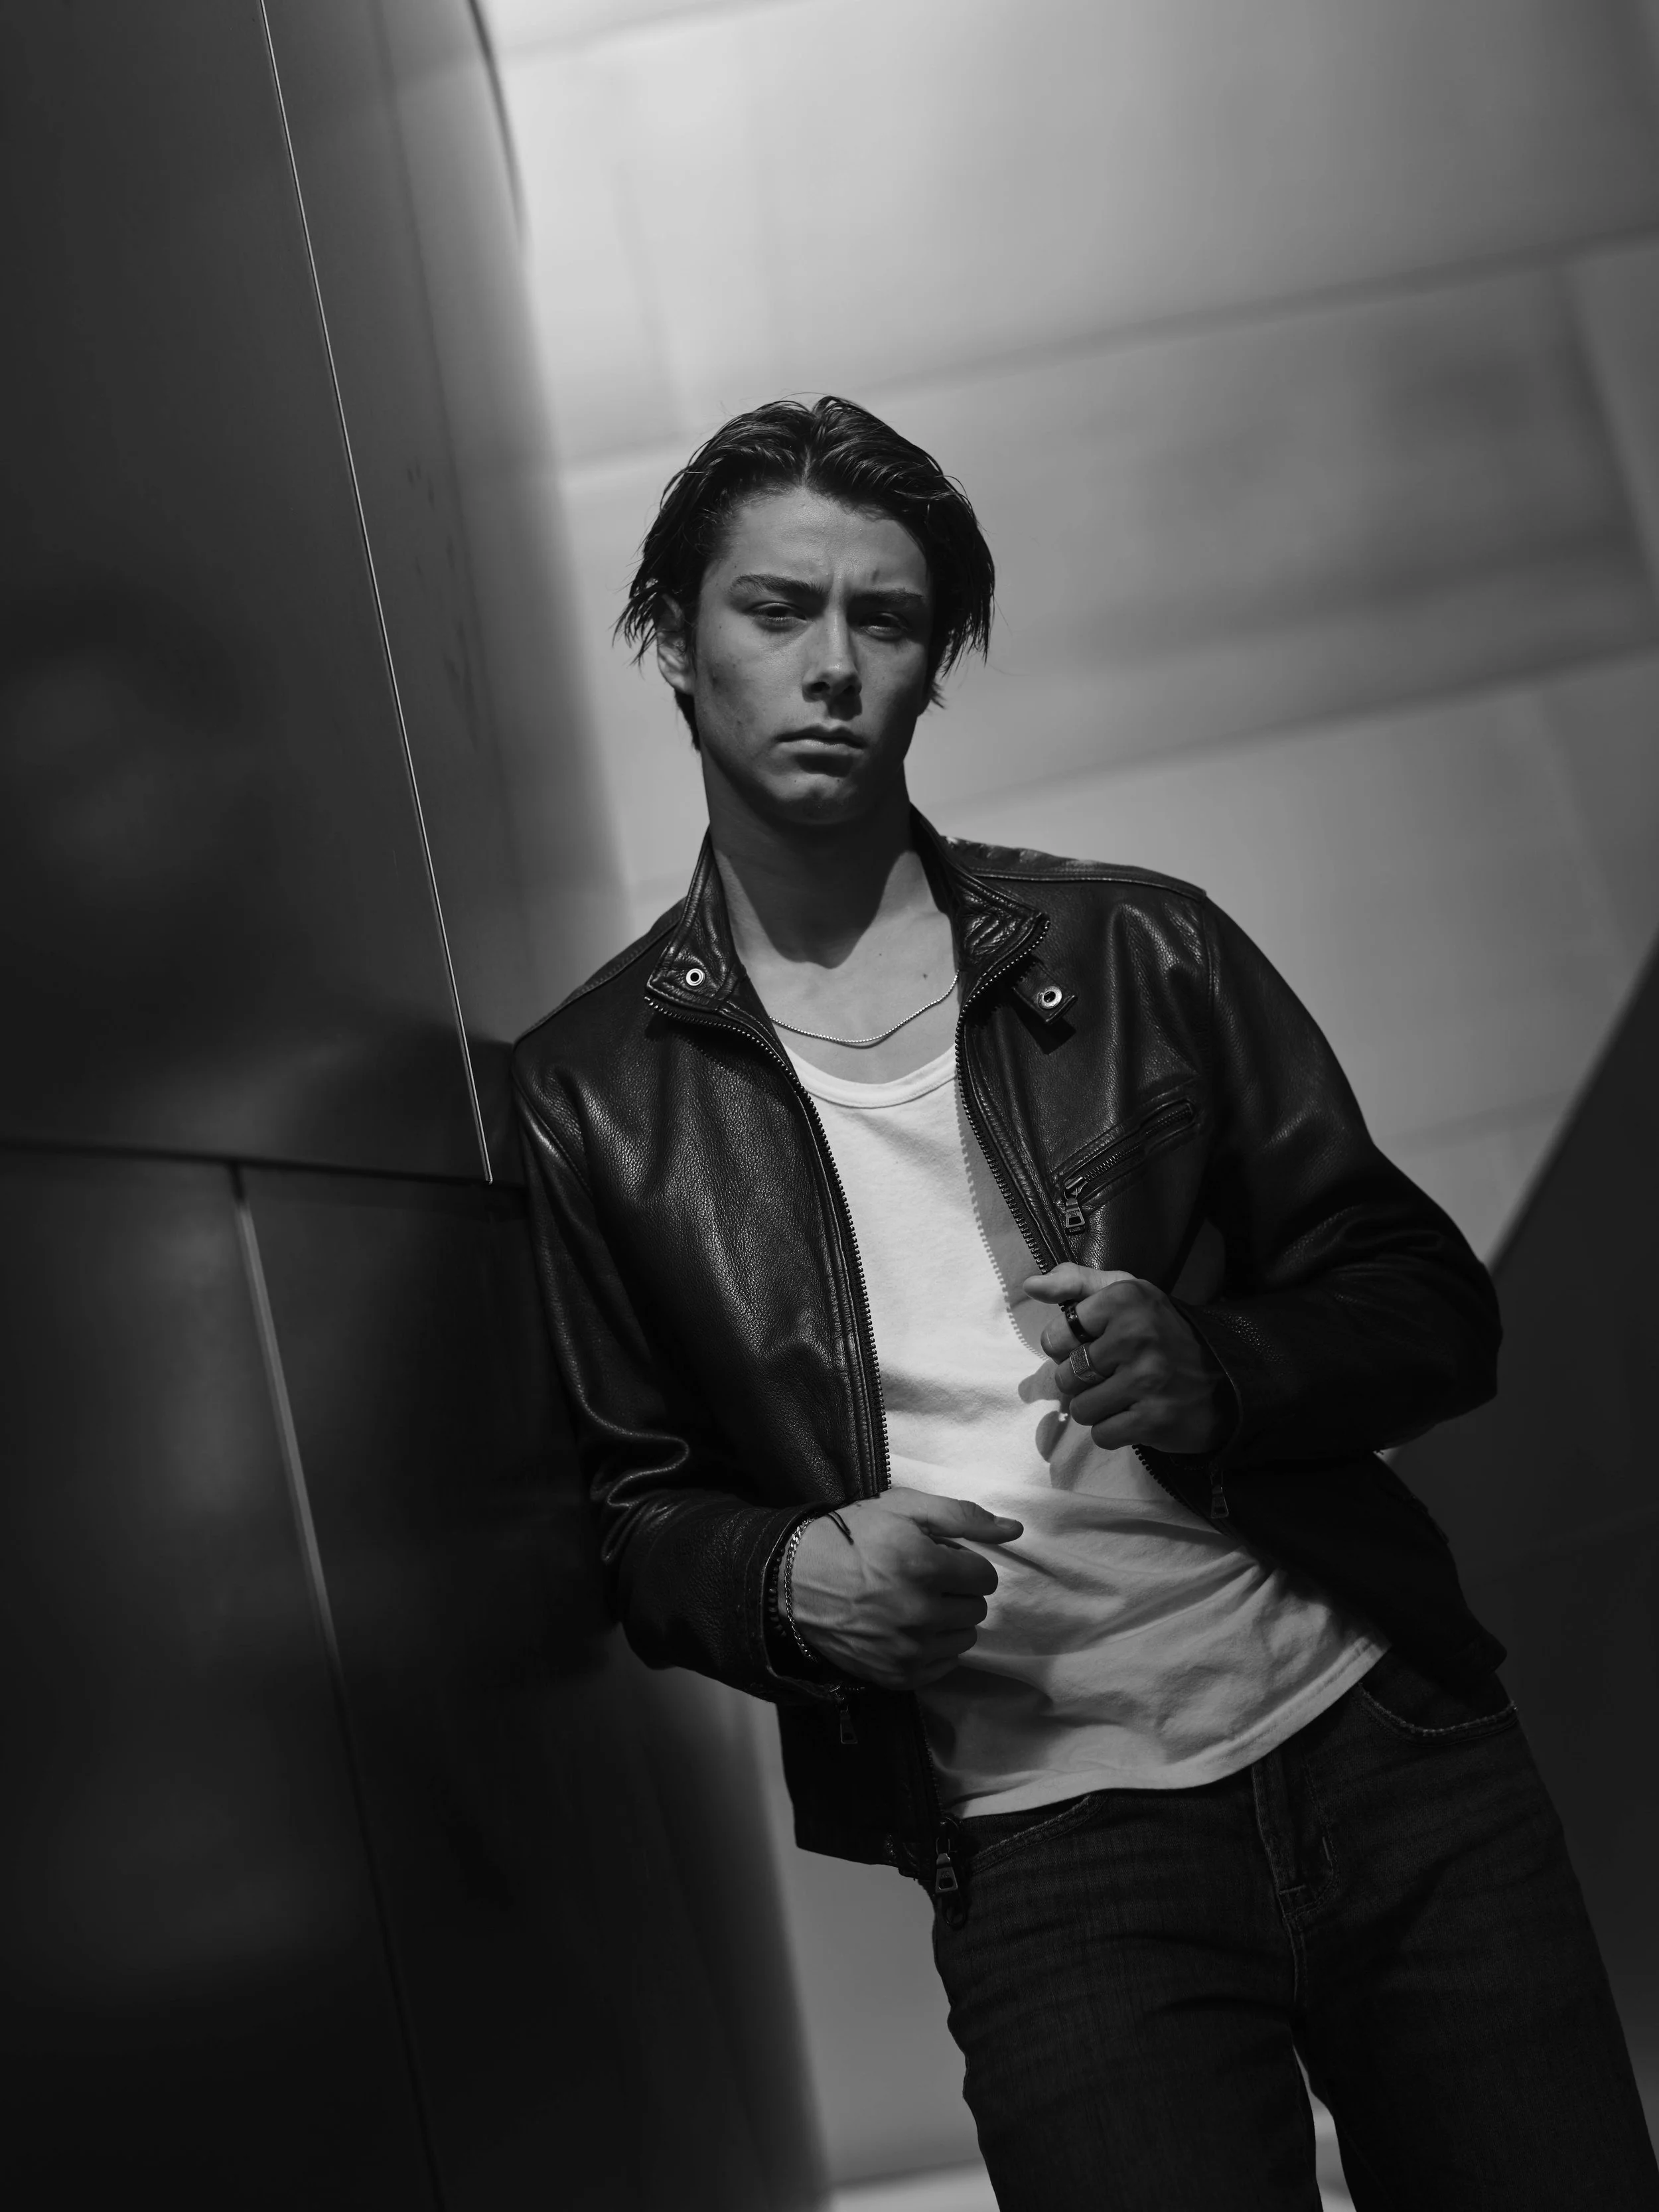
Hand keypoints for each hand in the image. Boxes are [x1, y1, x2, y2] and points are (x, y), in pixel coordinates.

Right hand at [788, 1488, 1022, 1691]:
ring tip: (913, 1603)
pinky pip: (942, 1666)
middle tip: (923, 1580)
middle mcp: (920, 1614)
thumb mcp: (903, 1508)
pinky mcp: (896, 1676)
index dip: (963, 1564)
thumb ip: (963, 1516)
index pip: (985, 1577)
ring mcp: (908, 1650)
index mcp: (925, 1568)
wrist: (795, 1580)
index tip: (938, 1559)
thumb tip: (1015, 1530)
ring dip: (947, 1620)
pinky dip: (932, 1648)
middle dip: (957, 1592)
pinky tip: (905, 1628)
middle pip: (976, 1609)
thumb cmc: (852, 1537)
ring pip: (963, 1639)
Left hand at [1024, 1264, 1231, 1455]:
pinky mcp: (1154, 1419)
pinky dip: (1114, 1430)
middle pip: (1065, 1376)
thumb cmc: (1163, 1333)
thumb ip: (1075, 1283)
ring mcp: (1147, 1379)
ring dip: (1098, 1409)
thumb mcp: (1126, 1293)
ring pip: (1080, 1409)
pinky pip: (1101, 1434)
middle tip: (1115, 1374)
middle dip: (1083, 1382)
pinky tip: (1137, 1414)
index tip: (1096, 1346)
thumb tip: (1031, 1285)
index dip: (1069, 1348)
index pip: (1056, 1336)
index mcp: (1125, 1298)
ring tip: (1125, 1395)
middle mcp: (1137, 1334)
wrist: (1227, 1379)